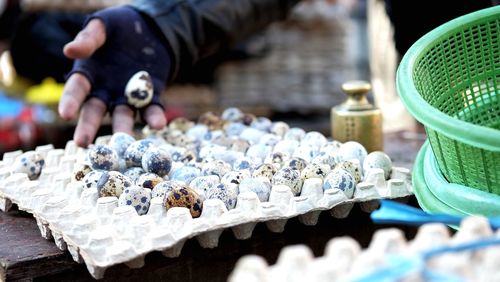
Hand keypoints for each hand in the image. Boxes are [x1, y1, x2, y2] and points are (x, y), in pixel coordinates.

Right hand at [59, 6, 169, 146]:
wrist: (150, 31)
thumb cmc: (118, 28)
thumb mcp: (102, 26)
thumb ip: (89, 39)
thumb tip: (69, 51)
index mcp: (88, 75)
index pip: (76, 90)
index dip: (70, 101)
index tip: (66, 114)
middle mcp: (105, 91)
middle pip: (95, 111)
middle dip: (89, 127)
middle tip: (83, 144)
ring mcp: (127, 96)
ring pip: (123, 116)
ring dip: (124, 128)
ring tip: (124, 141)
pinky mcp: (150, 96)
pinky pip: (151, 110)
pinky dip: (154, 118)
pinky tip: (158, 125)